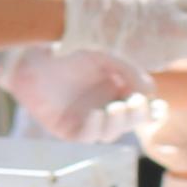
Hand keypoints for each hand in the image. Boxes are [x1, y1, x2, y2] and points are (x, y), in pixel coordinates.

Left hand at [0, 43, 149, 139]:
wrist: (30, 55)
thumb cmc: (67, 50)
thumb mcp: (102, 55)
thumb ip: (127, 69)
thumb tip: (150, 91)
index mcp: (117, 89)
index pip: (141, 106)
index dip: (151, 109)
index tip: (155, 104)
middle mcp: (103, 105)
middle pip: (129, 122)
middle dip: (137, 117)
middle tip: (135, 104)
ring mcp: (85, 118)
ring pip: (111, 132)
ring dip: (118, 123)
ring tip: (115, 108)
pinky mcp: (67, 127)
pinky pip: (87, 136)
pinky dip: (95, 128)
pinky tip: (96, 115)